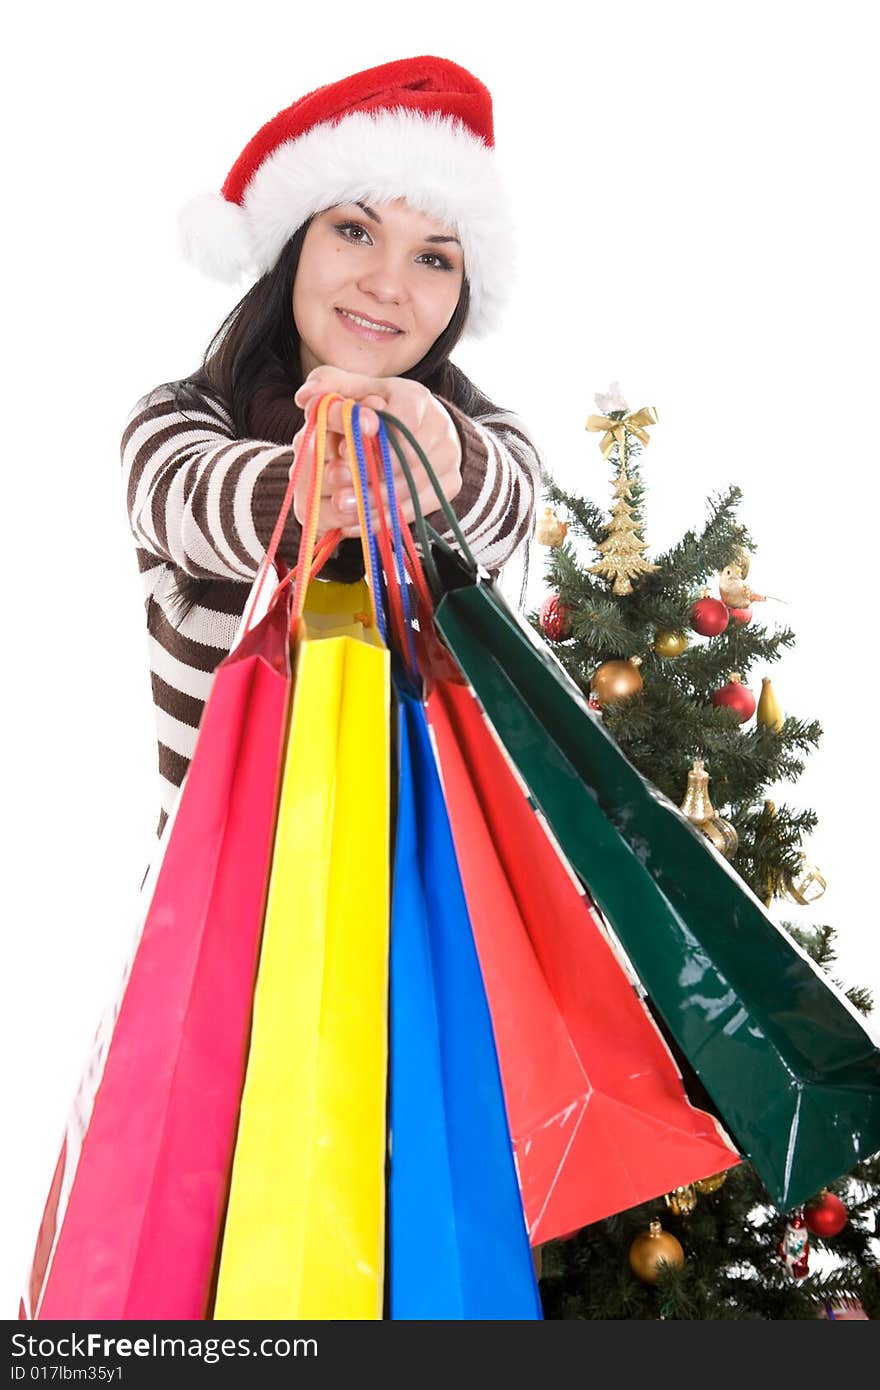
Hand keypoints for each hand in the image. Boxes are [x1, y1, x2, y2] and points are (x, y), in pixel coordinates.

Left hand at [291, 365, 462, 538]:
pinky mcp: (451, 484)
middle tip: (337, 490)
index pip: (401, 420)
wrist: (423, 428)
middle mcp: (440, 427)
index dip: (373, 439)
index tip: (343, 451)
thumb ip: (330, 386)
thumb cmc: (382, 407)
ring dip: (375, 503)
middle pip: (407, 459)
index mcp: (417, 398)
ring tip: (342, 509)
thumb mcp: (357, 390)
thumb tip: (304, 397)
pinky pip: (419, 507)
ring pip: (412, 487)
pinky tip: (357, 525)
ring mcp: (449, 457)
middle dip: (370, 476)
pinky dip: (386, 519)